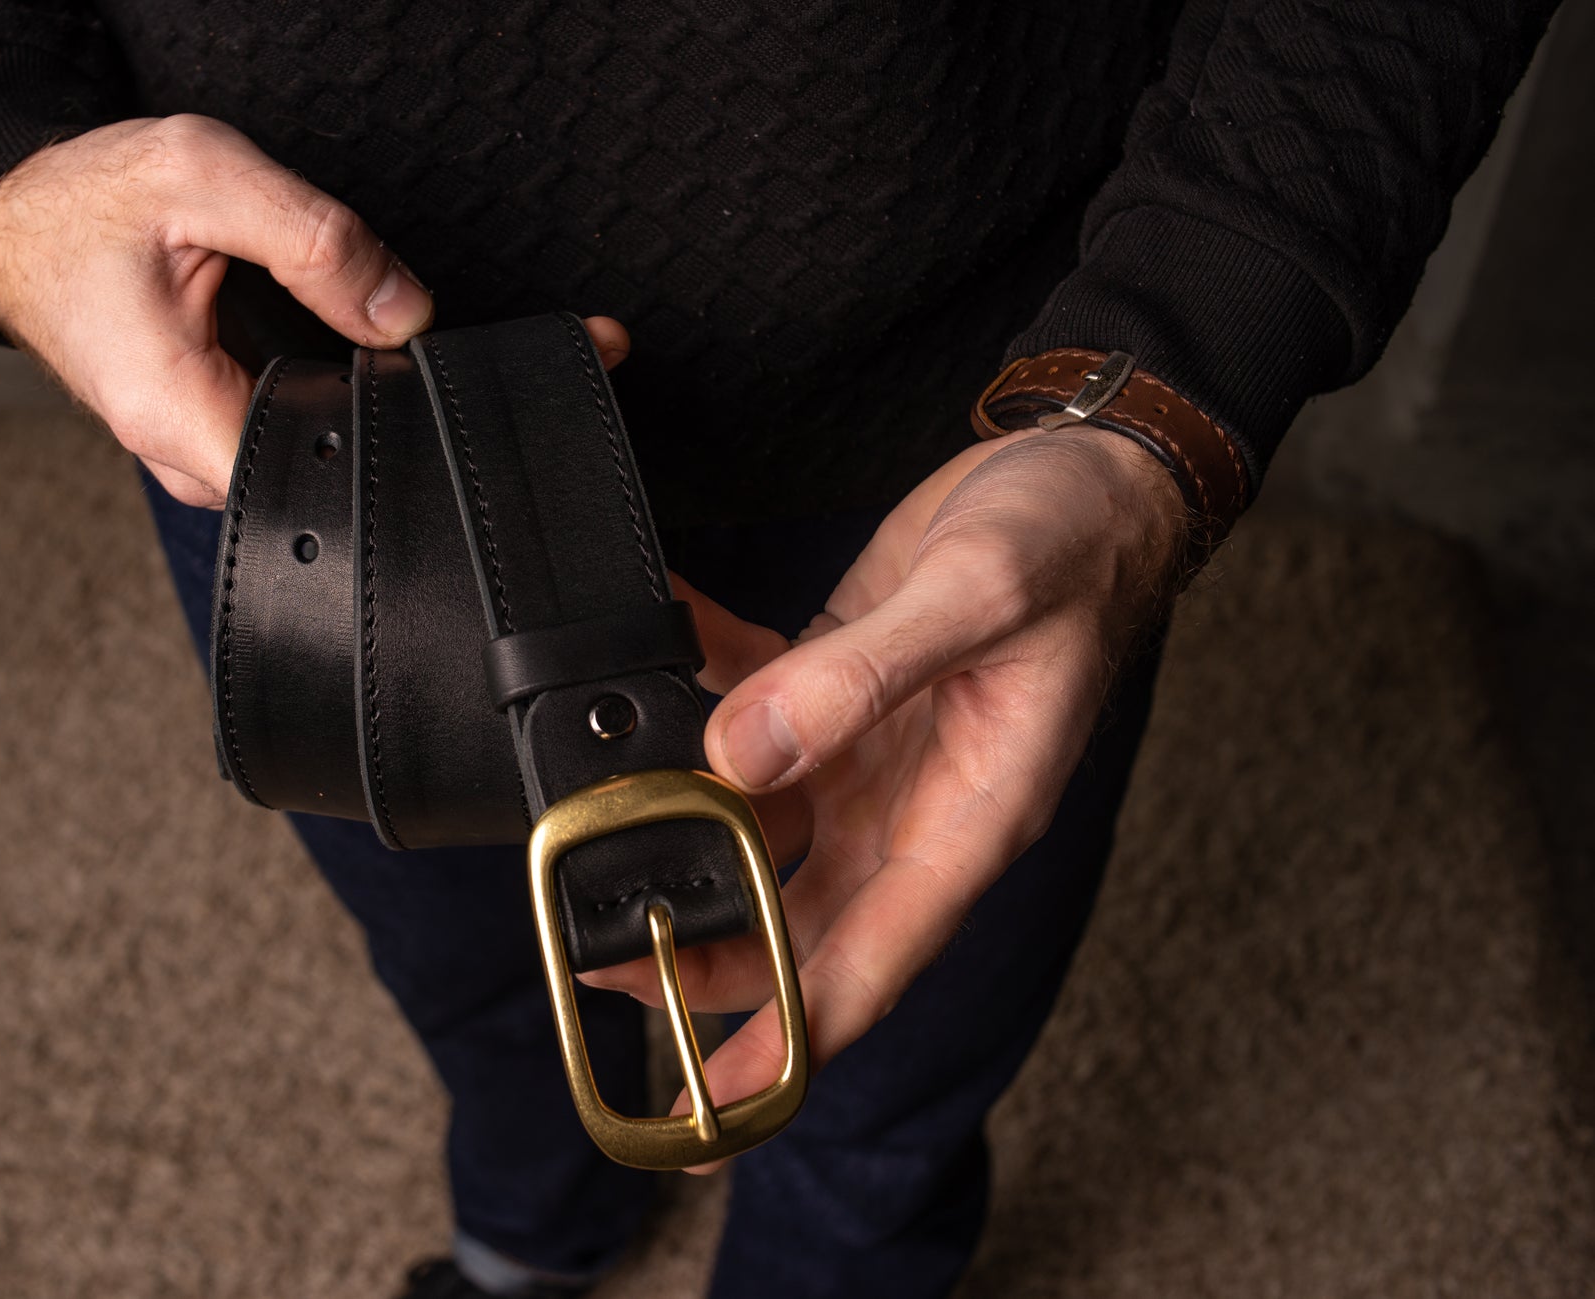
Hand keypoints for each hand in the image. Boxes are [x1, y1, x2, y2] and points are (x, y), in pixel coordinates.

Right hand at [0, 114, 627, 504]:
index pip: (316, 479)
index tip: (461, 411)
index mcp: (176, 412)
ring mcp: (199, 453)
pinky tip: (377, 366)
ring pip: (316, 463)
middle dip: (411, 434)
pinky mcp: (213, 435)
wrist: (12, 215)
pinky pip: (295, 438)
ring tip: (434, 366)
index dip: (401, 447)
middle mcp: (187, 455)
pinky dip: (343, 402)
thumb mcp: (205, 176)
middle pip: (329, 480)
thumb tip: (409, 316)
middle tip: (487, 379)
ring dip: (381, 418)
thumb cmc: (84, 198)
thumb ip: (316, 242)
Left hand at [584, 425, 1188, 1168]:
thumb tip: (740, 752)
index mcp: (965, 823)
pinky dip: (696, 703)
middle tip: (598, 967)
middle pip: (793, 924)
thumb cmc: (1077, 543)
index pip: (864, 971)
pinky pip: (751, 724)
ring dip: (681, 836)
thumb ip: (860, 678)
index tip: (705, 1115)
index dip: (783, 1051)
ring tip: (589, 834)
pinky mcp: (841, 699)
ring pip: (758, 837)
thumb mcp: (979, 597)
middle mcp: (912, 811)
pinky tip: (649, 667)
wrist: (1093, 473)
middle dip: (700, 958)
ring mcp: (872, 758)